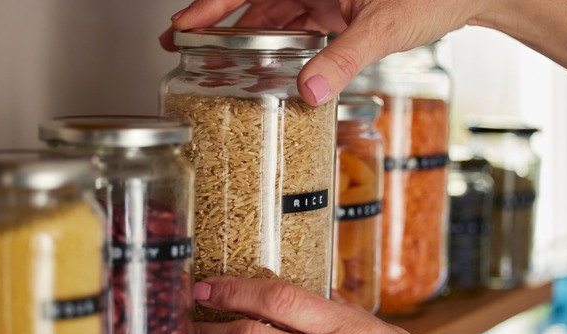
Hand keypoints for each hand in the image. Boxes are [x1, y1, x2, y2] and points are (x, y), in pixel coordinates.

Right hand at [159, 0, 482, 105]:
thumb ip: (344, 58)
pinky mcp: (337, 8)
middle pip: (253, 1)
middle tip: (183, 45)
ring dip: (244, 38)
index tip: (182, 25)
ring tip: (215, 59)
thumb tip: (307, 92)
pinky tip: (263, 63)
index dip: (211, 6)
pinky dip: (277, 45)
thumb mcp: (384, 27)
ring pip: (272, 14)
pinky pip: (296, 25)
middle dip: (217, 23)